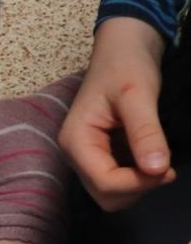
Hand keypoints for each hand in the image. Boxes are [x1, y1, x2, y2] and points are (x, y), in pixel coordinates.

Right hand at [59, 17, 172, 212]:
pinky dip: (137, 177)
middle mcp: (76, 155)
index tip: (167, 168)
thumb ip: (146, 133)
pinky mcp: (99, 156)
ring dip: (138, 185)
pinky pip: (116, 181)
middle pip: (106, 196)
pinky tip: (150, 158)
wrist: (123, 48)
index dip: (138, 183)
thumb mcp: (139, 95)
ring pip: (111, 193)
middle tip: (164, 165)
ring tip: (158, 159)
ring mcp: (86, 157)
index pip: (105, 183)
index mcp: (76, 141)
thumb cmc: (126, 65)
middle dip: (137, 187)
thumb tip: (158, 170)